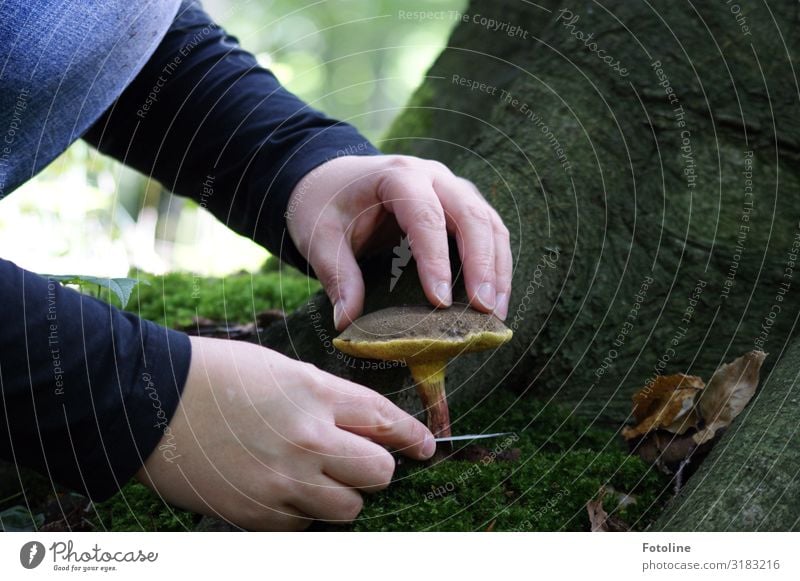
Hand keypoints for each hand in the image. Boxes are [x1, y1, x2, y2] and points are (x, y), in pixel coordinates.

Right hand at [136, 336, 434, 529]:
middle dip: (377, 466)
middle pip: (380, 472)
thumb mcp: (284, 371)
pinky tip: (278, 486)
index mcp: (316, 395)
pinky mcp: (259, 515)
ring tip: (313, 473)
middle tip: (359, 458)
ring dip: (342, 492)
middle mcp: (307, 441)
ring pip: (350, 506)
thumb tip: (366, 428)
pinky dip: (302, 508)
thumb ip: (329, 400)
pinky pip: (305, 522)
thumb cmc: (217, 376)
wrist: (151, 404)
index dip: (412, 436)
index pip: (386, 422)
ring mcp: (283, 483)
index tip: (424, 446)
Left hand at [286, 154, 512, 328]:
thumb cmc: (325, 204)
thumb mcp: (319, 237)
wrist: (333, 179)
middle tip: (483, 310)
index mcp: (397, 176)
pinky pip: (489, 231)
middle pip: (471, 215)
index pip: (425, 216)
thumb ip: (336, 275)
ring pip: (489, 222)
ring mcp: (452, 188)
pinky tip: (493, 299)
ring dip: (497, 268)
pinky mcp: (460, 206)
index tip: (439, 303)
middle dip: (482, 264)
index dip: (436, 260)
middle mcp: (433, 176)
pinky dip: (496, 264)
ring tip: (495, 313)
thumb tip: (347, 321)